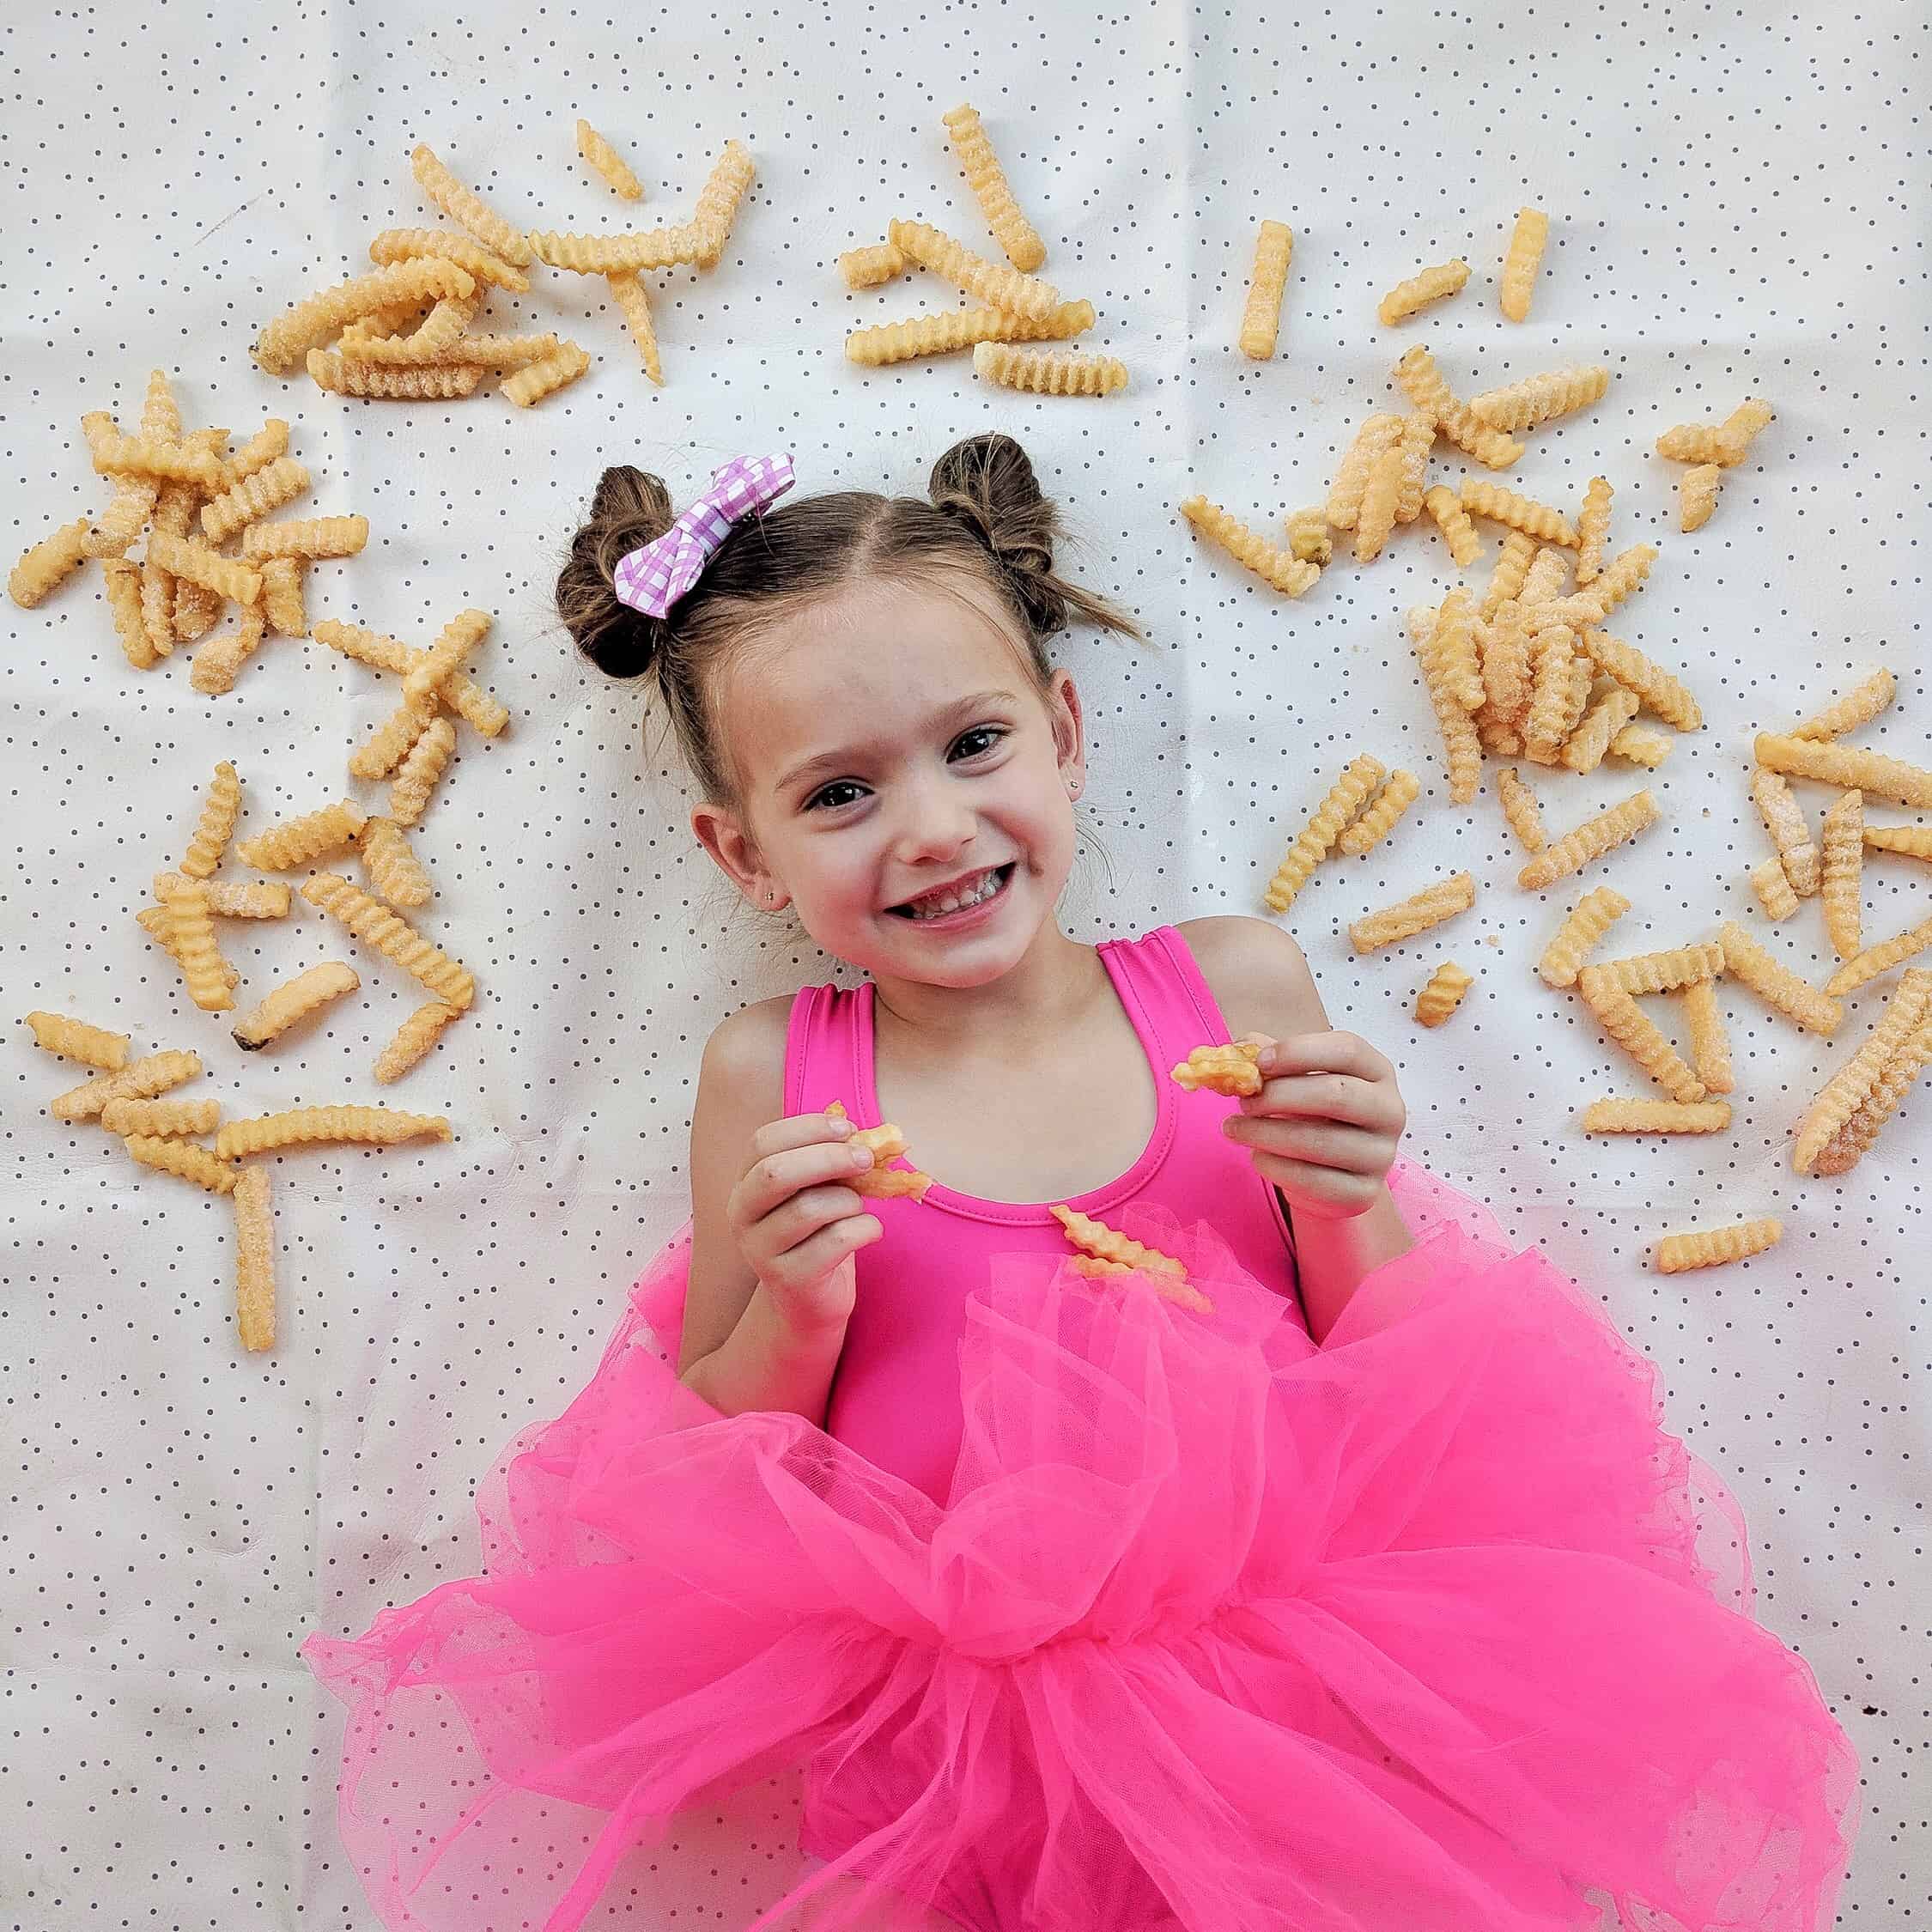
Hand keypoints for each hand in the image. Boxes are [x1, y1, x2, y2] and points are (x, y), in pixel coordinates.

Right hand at [728, 1111, 884, 1335]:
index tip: (846, 1128)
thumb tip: (864, 1137)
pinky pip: (836, 1240)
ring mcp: (761, 1251)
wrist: (809, 1301)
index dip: (807, 1128)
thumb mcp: (815, 1192)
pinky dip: (866, 1228)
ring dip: (850, 1201)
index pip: (763, 1142)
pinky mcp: (790, 1279)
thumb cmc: (815, 1235)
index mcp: (745, 1185)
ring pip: (810, 1208)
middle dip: (828, 1158)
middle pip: (777, 1173)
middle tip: (865, 1159)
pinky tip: (870, 1231)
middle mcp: (742, 1217)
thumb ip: (827, 1163)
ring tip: (858, 1209)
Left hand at [1219, 1031, 1405, 1218]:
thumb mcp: (1298, 1080)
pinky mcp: (1364, 1193)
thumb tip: (1236, 1050)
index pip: (1348, 1049)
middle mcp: (1389, 1111)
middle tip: (1244, 1102)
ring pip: (1319, 1141)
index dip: (1299, 1051)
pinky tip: (1257, 1156)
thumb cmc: (1314, 1115)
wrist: (1333, 1176)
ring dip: (1265, 1133)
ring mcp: (1381, 1155)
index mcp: (1377, 1072)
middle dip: (1279, 1096)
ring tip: (1235, 1128)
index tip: (1259, 1063)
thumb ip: (1272, 1061)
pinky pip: (1312, 1180)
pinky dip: (1275, 1166)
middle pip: (1336, 1094)